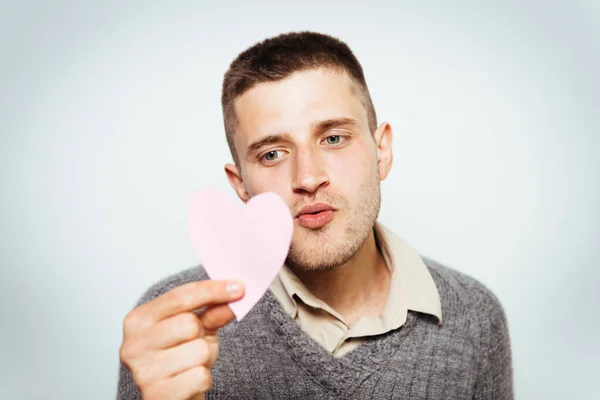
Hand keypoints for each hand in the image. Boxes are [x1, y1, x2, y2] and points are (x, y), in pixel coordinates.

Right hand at [119, 280, 244, 399]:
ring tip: (190, 365)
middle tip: (194, 345)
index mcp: (139, 320)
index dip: (212, 290)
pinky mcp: (157, 395)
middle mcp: (133, 344)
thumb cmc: (182, 361)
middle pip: (189, 324)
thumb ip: (213, 310)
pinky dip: (203, 379)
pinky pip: (200, 377)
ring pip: (198, 351)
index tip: (238, 286)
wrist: (175, 397)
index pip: (179, 297)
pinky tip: (189, 382)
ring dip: (204, 360)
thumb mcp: (198, 330)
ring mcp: (143, 372)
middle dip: (202, 334)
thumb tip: (235, 291)